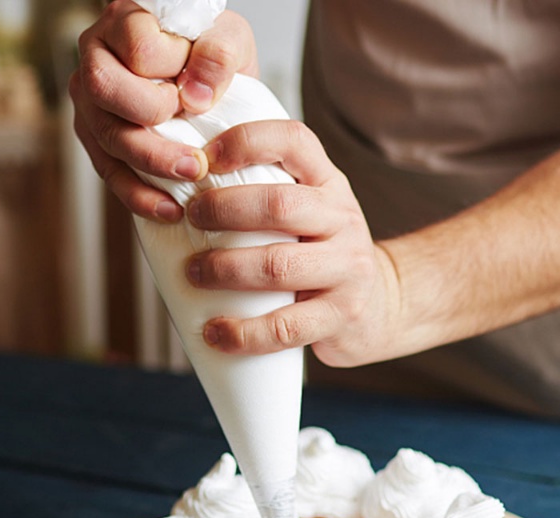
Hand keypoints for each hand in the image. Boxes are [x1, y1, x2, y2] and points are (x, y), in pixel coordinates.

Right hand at [68, 0, 258, 220]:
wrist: (209, 87)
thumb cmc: (212, 57)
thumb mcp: (229, 39)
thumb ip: (218, 53)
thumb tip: (195, 96)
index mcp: (124, 22)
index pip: (136, 45)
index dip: (170, 69)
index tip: (194, 88)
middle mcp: (96, 60)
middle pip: (104, 89)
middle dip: (151, 117)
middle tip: (193, 130)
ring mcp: (92, 107)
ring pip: (107, 138)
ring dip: (152, 163)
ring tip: (194, 175)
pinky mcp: (100, 145)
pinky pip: (111, 176)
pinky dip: (141, 197)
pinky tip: (171, 210)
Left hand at [184, 119, 403, 367]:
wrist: (377, 308)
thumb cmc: (321, 256)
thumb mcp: (309, 213)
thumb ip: (267, 195)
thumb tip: (182, 188)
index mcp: (329, 184)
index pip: (294, 142)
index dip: (246, 142)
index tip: (203, 159)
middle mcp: (343, 220)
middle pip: (279, 205)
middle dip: (223, 209)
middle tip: (190, 220)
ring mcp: (347, 270)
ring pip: (278, 265)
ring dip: (225, 269)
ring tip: (195, 275)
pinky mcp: (341, 316)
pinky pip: (286, 327)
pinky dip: (243, 332)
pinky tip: (216, 332)